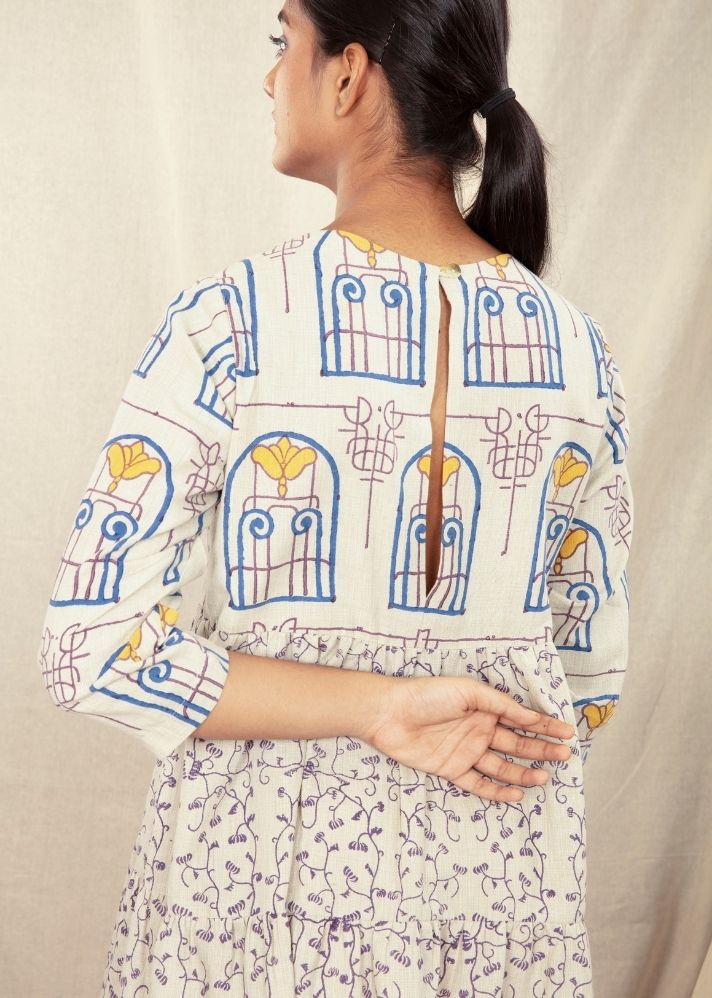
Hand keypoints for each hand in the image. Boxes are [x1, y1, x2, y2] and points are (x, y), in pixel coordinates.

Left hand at [362, 674, 574, 802]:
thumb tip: (530, 716)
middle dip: (541, 750)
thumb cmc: (427, 695)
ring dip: (523, 772)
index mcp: (485, 708)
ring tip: (543, 778)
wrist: (388, 713)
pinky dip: (497, 790)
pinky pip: (478, 783)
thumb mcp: (468, 692)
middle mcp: (479, 729)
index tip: (568, 733)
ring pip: (501, 766)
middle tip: (564, 757)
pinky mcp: (451, 769)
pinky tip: (516, 793)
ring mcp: (466, 751)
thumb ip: (500, 705)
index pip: (521, 718)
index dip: (545, 726)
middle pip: (516, 744)